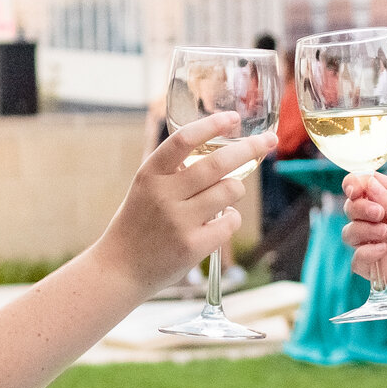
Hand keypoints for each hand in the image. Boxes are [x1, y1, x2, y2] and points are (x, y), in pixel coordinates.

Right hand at [93, 113, 274, 294]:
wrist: (119, 269)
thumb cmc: (138, 224)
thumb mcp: (146, 189)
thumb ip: (174, 172)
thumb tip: (220, 153)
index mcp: (150, 174)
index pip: (183, 140)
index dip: (211, 126)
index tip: (233, 118)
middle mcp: (164, 194)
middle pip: (217, 163)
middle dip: (249, 149)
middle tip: (267, 142)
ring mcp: (179, 221)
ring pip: (230, 191)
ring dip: (236, 189)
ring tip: (225, 195)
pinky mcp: (192, 246)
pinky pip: (230, 222)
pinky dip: (231, 218)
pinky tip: (219, 221)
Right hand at [341, 170, 386, 313]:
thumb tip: (367, 182)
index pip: (368, 184)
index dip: (356, 184)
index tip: (356, 190)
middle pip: (354, 207)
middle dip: (358, 208)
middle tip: (379, 215)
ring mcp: (384, 245)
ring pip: (351, 233)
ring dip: (360, 230)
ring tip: (384, 234)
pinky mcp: (383, 270)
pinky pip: (358, 261)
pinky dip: (364, 254)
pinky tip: (382, 252)